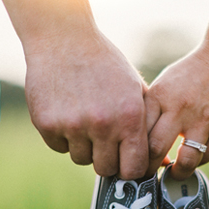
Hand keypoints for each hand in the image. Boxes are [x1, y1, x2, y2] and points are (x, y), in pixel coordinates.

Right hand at [24, 28, 148, 179]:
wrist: (64, 39)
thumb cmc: (106, 66)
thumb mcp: (135, 90)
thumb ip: (148, 127)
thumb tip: (161, 164)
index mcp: (129, 118)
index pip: (133, 169)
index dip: (130, 169)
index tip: (125, 162)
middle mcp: (102, 125)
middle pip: (106, 169)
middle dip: (107, 159)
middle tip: (104, 140)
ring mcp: (73, 126)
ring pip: (81, 159)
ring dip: (84, 146)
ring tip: (85, 119)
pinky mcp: (47, 124)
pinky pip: (59, 147)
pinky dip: (64, 137)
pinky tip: (68, 113)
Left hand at [145, 39, 208, 179]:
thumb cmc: (192, 73)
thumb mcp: (165, 84)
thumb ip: (152, 110)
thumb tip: (137, 141)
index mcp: (160, 96)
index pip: (138, 133)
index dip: (132, 153)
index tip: (132, 162)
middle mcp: (179, 109)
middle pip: (155, 150)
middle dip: (148, 169)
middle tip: (148, 175)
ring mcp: (203, 120)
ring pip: (185, 161)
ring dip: (177, 173)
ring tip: (173, 173)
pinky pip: (206, 156)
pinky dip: (196, 162)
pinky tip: (191, 158)